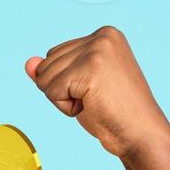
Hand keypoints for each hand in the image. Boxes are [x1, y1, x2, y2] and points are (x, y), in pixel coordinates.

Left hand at [25, 26, 169, 159]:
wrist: (141, 134)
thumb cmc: (113, 114)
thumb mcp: (79, 87)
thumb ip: (53, 72)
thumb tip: (28, 63)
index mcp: (104, 35)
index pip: (55, 54)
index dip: (66, 82)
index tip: (95, 91)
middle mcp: (102, 36)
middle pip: (47, 63)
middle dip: (62, 90)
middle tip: (95, 99)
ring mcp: (97, 49)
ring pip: (46, 77)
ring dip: (63, 99)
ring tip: (95, 102)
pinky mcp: (90, 68)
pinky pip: (52, 90)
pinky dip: (65, 107)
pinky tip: (91, 107)